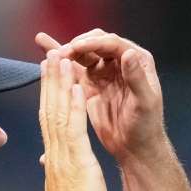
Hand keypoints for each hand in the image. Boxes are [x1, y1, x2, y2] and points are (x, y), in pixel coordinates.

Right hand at [36, 30, 165, 162]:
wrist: (135, 148)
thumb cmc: (146, 126)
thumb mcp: (145, 102)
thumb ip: (136, 77)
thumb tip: (128, 52)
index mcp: (137, 60)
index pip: (112, 43)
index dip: (93, 43)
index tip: (76, 47)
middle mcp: (120, 62)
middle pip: (95, 44)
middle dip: (76, 46)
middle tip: (60, 54)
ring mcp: (104, 73)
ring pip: (82, 54)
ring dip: (65, 49)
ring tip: (44, 44)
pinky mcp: (90, 85)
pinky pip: (74, 71)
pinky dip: (61, 64)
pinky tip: (46, 55)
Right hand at [39, 50, 110, 190]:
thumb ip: (56, 180)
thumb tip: (49, 169)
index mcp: (54, 165)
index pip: (48, 125)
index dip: (47, 99)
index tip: (48, 78)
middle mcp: (54, 158)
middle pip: (48, 112)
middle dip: (49, 83)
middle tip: (50, 56)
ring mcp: (63, 159)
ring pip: (57, 114)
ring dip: (59, 85)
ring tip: (60, 58)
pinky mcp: (77, 164)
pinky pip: (74, 128)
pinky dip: (74, 105)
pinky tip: (76, 85)